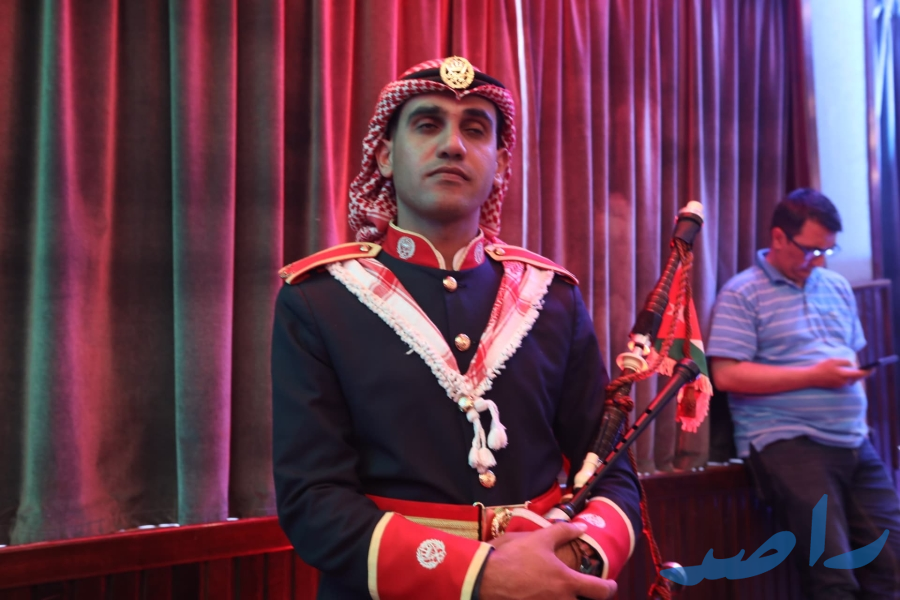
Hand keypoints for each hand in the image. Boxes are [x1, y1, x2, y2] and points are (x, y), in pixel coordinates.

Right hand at [479, 522, 616, 599]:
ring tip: (563, 593)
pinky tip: (542, 596)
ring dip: (568, 599)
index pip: (600, 591)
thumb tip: (582, 527)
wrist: (487, 579)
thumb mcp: (540, 539)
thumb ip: (564, 532)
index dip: (609, 588)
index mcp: (567, 582)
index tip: (611, 585)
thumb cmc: (515, 558)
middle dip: (587, 597)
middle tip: (586, 590)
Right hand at [809, 358, 867, 387]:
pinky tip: (844, 374)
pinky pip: (846, 382)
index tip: (873, 368)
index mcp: (845, 375)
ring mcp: (841, 385)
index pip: (860, 374)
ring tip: (856, 371)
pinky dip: (847, 378)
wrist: (811, 378)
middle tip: (867, 369)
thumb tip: (853, 365)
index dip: (868, 371)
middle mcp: (844, 382)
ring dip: (853, 375)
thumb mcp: (833, 361)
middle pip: (857, 378)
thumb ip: (845, 362)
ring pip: (851, 380)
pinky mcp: (837, 386)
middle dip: (861, 373)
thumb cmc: (822, 368)